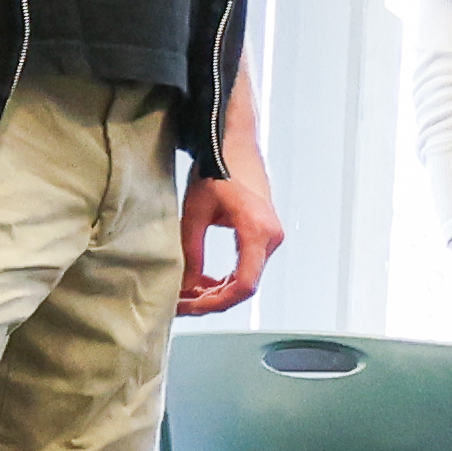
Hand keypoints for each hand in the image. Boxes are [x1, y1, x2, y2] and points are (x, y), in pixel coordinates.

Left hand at [178, 77, 280, 319]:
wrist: (231, 143)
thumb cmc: (216, 169)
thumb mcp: (196, 213)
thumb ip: (191, 253)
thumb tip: (184, 287)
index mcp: (258, 232)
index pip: (244, 286)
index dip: (215, 303)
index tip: (190, 306)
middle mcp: (271, 238)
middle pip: (245, 287)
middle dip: (211, 300)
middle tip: (180, 304)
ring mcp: (270, 237)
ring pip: (246, 280)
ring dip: (217, 291)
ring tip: (186, 294)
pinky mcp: (264, 235)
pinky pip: (247, 268)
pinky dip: (225, 280)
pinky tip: (203, 282)